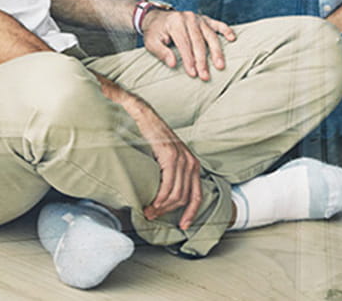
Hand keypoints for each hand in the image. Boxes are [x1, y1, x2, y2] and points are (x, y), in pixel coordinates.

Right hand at [131, 101, 203, 229]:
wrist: (144, 116)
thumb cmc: (153, 137)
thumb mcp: (167, 157)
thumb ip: (171, 173)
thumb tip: (166, 196)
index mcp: (193, 164)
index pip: (197, 195)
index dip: (191, 213)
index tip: (184, 226)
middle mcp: (191, 162)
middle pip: (184, 198)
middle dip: (169, 212)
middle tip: (152, 216)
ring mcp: (182, 159)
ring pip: (176, 195)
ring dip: (161, 207)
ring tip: (149, 211)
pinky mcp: (171, 157)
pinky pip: (168, 186)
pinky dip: (160, 198)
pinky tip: (151, 202)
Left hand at [141, 9, 235, 79]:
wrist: (156, 17)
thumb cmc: (155, 33)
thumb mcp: (151, 43)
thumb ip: (161, 53)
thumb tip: (173, 64)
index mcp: (175, 22)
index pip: (184, 44)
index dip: (189, 60)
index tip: (193, 74)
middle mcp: (188, 18)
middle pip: (198, 41)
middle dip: (202, 60)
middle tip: (205, 76)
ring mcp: (198, 18)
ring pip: (210, 35)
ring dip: (216, 51)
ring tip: (220, 65)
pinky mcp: (205, 19)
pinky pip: (218, 24)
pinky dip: (226, 30)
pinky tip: (232, 38)